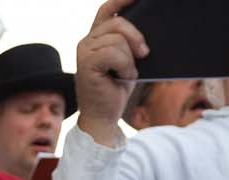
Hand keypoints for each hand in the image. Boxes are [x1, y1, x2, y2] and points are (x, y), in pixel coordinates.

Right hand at [74, 0, 146, 145]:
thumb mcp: (127, 60)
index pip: (107, 9)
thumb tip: (144, 28)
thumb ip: (128, 41)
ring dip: (129, 60)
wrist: (103, 118)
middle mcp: (87, 41)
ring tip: (125, 74)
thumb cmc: (115, 90)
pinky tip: (121, 78)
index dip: (121, 0)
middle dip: (136, 38)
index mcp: (96, 37)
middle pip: (118, 23)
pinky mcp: (86, 63)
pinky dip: (125, 67)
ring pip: (118, 40)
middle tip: (143, 54)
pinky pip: (114, 53)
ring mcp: (84, 51)